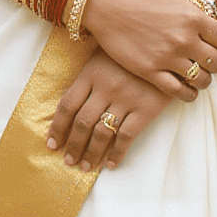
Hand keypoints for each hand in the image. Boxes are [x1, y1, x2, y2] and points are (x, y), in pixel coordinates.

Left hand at [46, 50, 171, 171]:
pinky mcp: (146, 108)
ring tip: (85, 166)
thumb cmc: (128, 53)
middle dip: (73, 145)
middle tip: (68, 161)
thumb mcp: (102, 57)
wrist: (165, 49)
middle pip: (82, 122)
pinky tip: (110, 164)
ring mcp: (126, 98)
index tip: (51, 143)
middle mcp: (106, 87)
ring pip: (102, 132)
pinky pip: (127, 136)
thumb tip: (65, 101)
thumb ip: (85, 78)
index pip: (67, 105)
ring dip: (91, 153)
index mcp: (90, 73)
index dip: (57, 127)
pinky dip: (117, 153)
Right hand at [77, 0, 216, 102]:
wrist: (97, 1)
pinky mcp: (149, 71)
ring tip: (200, 74)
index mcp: (191, 15)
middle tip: (213, 60)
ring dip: (205, 79)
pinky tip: (187, 89)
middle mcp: (183, 39)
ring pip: (201, 79)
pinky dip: (188, 94)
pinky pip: (178, 91)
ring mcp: (166, 57)